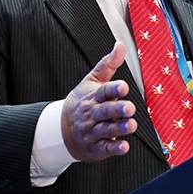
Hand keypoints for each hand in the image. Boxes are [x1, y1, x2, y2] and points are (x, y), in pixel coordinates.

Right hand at [61, 42, 137, 160]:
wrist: (61, 129)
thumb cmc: (82, 102)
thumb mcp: (92, 81)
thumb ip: (108, 64)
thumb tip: (120, 45)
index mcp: (93, 96)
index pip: (104, 91)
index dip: (114, 89)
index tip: (124, 87)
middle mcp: (93, 113)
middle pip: (105, 111)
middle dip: (117, 109)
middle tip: (129, 108)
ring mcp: (93, 131)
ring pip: (107, 129)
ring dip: (119, 128)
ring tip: (131, 125)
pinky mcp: (96, 147)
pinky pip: (105, 148)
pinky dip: (114, 148)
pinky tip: (123, 146)